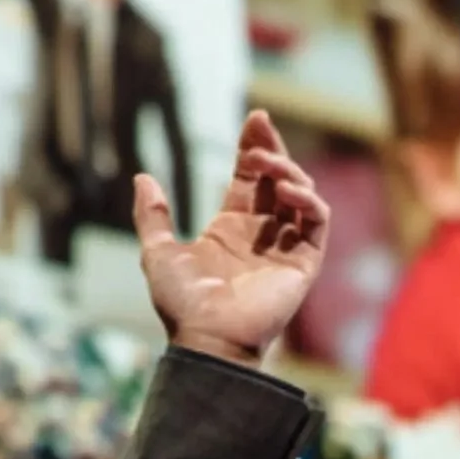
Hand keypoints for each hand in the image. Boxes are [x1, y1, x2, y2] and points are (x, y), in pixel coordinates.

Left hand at [132, 110, 329, 366]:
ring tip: (266, 164)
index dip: (253, 147)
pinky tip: (286, 191)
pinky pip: (317, 223)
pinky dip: (309, 201)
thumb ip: (152, 216)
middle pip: (278, 178)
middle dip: (273, 149)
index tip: (254, 120)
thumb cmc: (182, 304)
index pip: (250, 178)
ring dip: (288, 171)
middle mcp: (262, 233)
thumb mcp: (158, 252)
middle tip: (261, 126)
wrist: (206, 338)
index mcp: (231, 227)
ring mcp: (285, 246)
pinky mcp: (304, 262)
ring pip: (302, 195)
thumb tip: (142, 177)